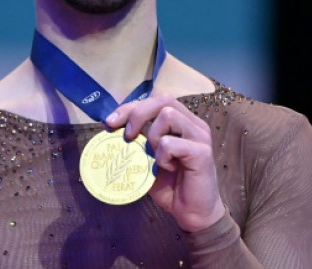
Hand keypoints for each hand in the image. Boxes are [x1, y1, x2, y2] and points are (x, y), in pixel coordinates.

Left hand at [104, 91, 225, 231]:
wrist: (192, 212)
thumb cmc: (170, 185)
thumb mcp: (147, 158)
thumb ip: (137, 141)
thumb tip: (110, 127)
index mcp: (182, 122)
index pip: (156, 100)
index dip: (130, 107)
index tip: (110, 123)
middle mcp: (194, 124)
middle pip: (163, 100)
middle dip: (137, 113)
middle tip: (127, 136)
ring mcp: (200, 137)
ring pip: (168, 115)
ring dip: (152, 136)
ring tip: (155, 156)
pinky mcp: (202, 153)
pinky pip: (171, 143)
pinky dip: (162, 156)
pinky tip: (167, 169)